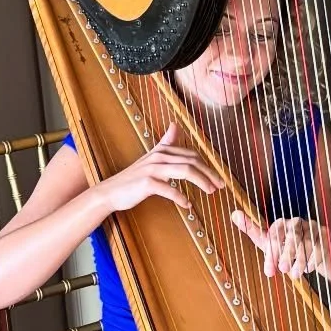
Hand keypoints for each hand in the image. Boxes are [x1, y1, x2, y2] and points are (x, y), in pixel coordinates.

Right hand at [96, 123, 221, 214]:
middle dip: (209, 173)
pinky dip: (181, 197)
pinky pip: (170, 189)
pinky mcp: (147, 183)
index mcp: (163, 150)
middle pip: (192, 161)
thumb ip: (165, 143)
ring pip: (185, 171)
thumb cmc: (133, 177)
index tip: (218, 176)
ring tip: (210, 192)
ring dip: (201, 181)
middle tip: (220, 185)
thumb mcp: (151, 158)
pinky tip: (187, 205)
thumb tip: (175, 125)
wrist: (110, 192)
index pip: (192, 155)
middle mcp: (160, 156)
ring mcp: (153, 169)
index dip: (207, 165)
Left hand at [232, 212, 328, 279]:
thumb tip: (234, 213)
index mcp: (282, 223)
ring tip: (294, 274)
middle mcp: (297, 222)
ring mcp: (312, 227)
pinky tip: (307, 268)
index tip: (269, 272)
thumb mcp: (268, 243)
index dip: (272, 254)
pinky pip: (319, 248)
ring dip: (300, 261)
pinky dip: (312, 261)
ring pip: (307, 243)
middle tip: (282, 270)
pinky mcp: (325, 234)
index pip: (275, 234)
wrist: (311, 253)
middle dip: (287, 255)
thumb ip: (252, 229)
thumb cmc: (285, 247)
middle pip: (292, 237)